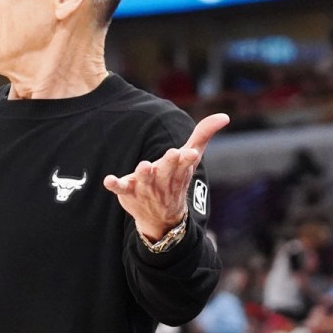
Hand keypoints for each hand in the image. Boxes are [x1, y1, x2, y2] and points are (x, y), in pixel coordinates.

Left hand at [103, 113, 229, 239]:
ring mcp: (146, 187)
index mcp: (179, 170)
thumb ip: (203, 134)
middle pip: (167, 170)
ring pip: (145, 180)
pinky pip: (121, 188)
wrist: (162, 217)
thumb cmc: (177, 178)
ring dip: (144, 174)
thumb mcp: (191, 157)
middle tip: (173, 153)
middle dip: (170, 163)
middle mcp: (163, 179)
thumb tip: (224, 116)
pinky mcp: (128, 191)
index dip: (188, 158)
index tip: (191, 153)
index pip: (185, 163)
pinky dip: (115, 185)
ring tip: (144, 166)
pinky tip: (108, 180)